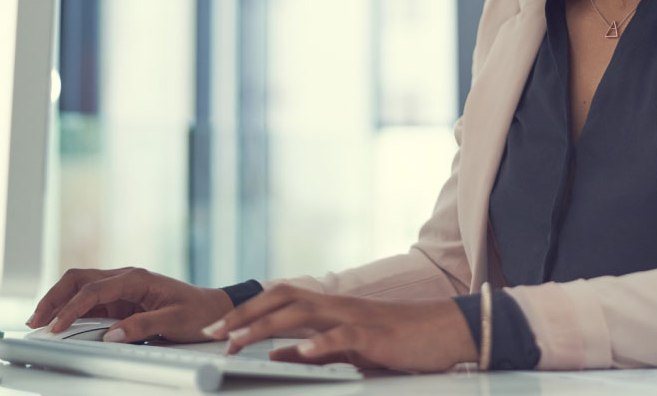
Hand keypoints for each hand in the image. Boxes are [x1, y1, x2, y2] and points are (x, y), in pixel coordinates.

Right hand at [27, 266, 234, 343]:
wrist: (213, 309)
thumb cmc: (198, 312)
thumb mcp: (174, 321)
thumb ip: (143, 327)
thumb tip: (112, 336)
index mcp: (137, 278)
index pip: (94, 289)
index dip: (71, 308)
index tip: (56, 327)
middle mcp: (125, 279)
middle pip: (79, 279)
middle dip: (54, 297)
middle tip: (35, 321)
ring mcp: (121, 290)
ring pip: (80, 288)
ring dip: (59, 303)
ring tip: (39, 323)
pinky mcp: (121, 302)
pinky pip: (90, 303)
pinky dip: (71, 311)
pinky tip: (60, 324)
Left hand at [202, 284, 476, 372]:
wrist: (445, 330)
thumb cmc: (401, 341)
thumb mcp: (351, 348)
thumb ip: (315, 350)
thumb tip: (278, 357)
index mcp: (330, 307)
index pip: (280, 300)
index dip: (246, 312)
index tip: (216, 329)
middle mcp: (337, 305)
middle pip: (281, 298)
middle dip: (243, 314)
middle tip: (211, 332)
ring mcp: (354, 318)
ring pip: (302, 313)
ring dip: (265, 327)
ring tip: (237, 342)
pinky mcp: (374, 335)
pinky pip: (341, 336)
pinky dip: (318, 343)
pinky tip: (299, 353)